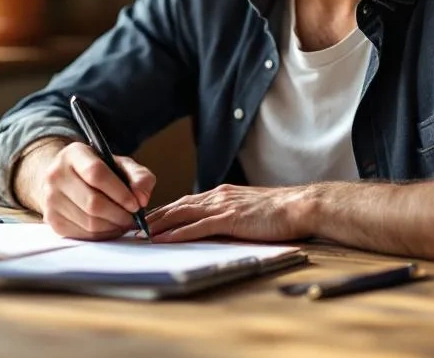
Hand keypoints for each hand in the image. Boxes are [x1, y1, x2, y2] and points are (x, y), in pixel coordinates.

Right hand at [23, 141, 155, 240]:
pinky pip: (83, 234)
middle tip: (132, 217)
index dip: (120, 192)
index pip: (96, 173)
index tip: (136, 204)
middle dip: (119, 214)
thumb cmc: (98, 171)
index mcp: (74, 154)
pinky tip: (110, 227)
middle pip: (93, 203)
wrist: (65, 179)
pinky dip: (102, 235)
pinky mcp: (52, 219)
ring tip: (123, 222)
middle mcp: (56, 175)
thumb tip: (142, 199)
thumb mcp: (120, 164)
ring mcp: (50, 199)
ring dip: (113, 226)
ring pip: (89, 222)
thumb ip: (139, 176)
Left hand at [145, 184, 309, 242]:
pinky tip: (164, 239)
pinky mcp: (231, 219)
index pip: (185, 202)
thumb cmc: (279, 212)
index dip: (164, 211)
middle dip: (154, 217)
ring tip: (140, 234)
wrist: (300, 206)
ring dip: (159, 224)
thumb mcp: (247, 210)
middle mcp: (218, 196)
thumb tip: (214, 226)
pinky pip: (198, 226)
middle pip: (177, 205)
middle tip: (133, 228)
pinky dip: (178, 232)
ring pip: (182, 213)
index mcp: (221, 194)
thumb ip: (229, 215)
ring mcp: (223, 206)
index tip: (146, 221)